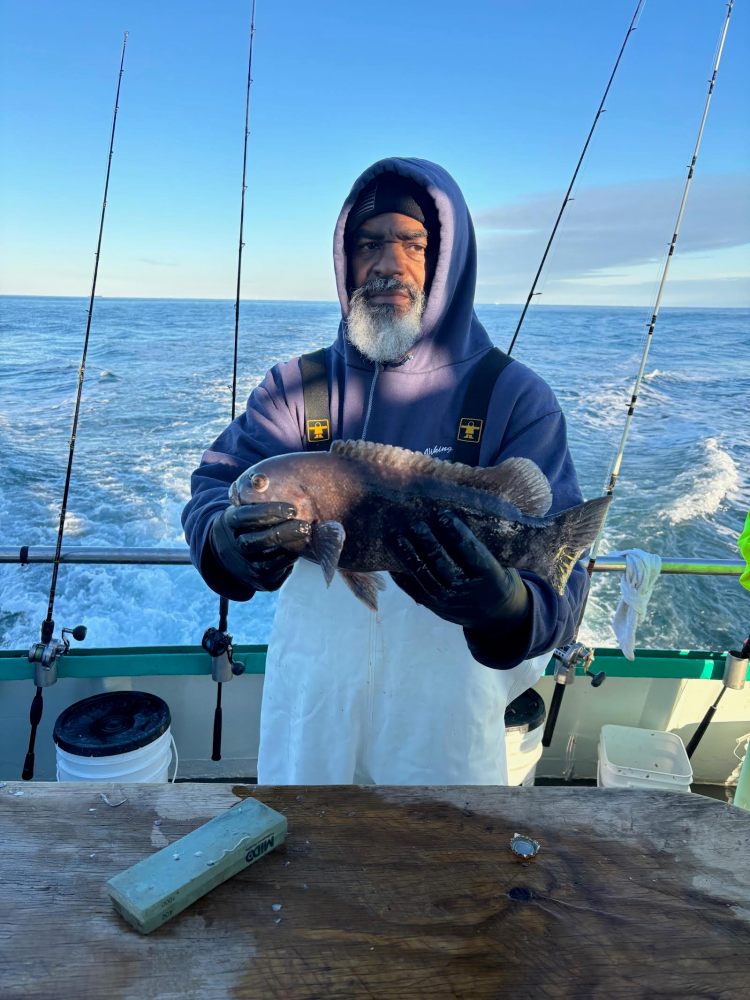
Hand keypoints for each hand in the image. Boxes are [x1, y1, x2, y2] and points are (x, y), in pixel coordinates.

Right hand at [210, 502, 310, 591]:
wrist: (230, 554)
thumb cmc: (246, 523)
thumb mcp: (244, 508)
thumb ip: (256, 498)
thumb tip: (267, 478)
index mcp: (229, 524)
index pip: (245, 517)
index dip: (268, 513)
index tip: (291, 509)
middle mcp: (234, 548)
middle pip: (254, 542)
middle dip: (281, 533)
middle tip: (304, 525)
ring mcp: (245, 568)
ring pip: (266, 561)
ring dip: (288, 549)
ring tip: (306, 536)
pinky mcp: (260, 583)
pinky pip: (277, 573)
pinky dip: (289, 561)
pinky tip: (300, 549)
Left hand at [388, 510, 529, 630]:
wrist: (494, 615)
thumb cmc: (495, 576)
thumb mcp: (499, 561)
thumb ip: (480, 544)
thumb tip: (457, 511)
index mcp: (488, 574)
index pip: (469, 550)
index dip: (455, 531)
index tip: (442, 514)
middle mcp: (466, 588)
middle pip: (441, 562)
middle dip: (426, 541)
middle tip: (415, 522)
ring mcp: (447, 600)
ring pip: (423, 575)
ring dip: (407, 554)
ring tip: (395, 536)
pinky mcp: (433, 606)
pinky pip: (412, 588)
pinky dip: (399, 574)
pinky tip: (389, 558)